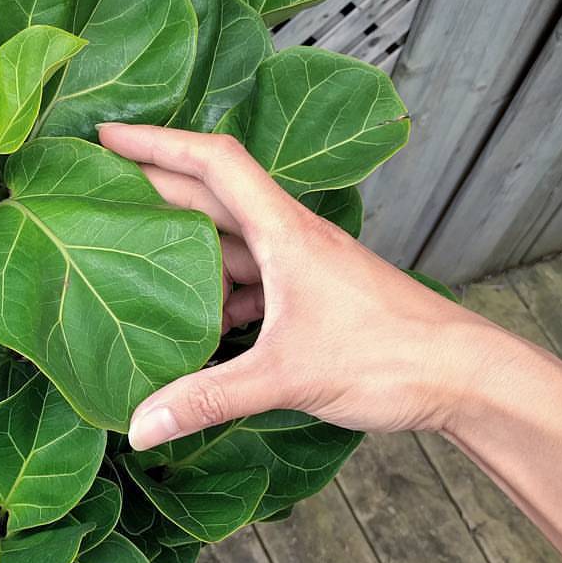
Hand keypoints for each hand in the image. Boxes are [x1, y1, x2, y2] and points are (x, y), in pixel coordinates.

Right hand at [97, 123, 499, 450]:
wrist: (464, 375)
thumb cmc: (390, 355)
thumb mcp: (286, 376)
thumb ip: (209, 400)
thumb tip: (140, 427)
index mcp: (285, 231)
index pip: (213, 162)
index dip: (156, 141)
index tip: (107, 135)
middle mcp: (290, 237)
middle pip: (211, 195)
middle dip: (153, 186)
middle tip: (97, 189)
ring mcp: (301, 266)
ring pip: (229, 240)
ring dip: (184, 241)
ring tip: (132, 251)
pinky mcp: (311, 296)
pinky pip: (250, 279)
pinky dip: (217, 289)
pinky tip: (196, 315)